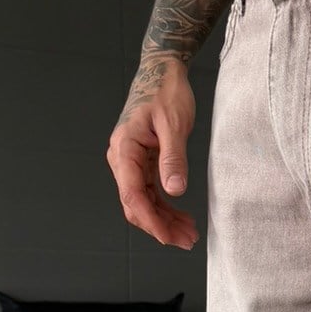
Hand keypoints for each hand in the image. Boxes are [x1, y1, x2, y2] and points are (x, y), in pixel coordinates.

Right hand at [107, 57, 197, 248]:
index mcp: (125, 149)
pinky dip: (163, 206)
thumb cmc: (166, 92)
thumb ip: (173, 158)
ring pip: (142, 201)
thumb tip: (174, 191)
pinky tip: (181, 216)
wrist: (161, 70)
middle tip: (187, 241)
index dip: (151, 220)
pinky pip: (148, 191)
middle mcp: (122, 158)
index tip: (169, 238)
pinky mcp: (140, 162)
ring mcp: (130, 161)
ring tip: (188, 233)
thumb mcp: (175, 124)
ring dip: (163, 220)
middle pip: (135, 204)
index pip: (133, 195)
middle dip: (159, 226)